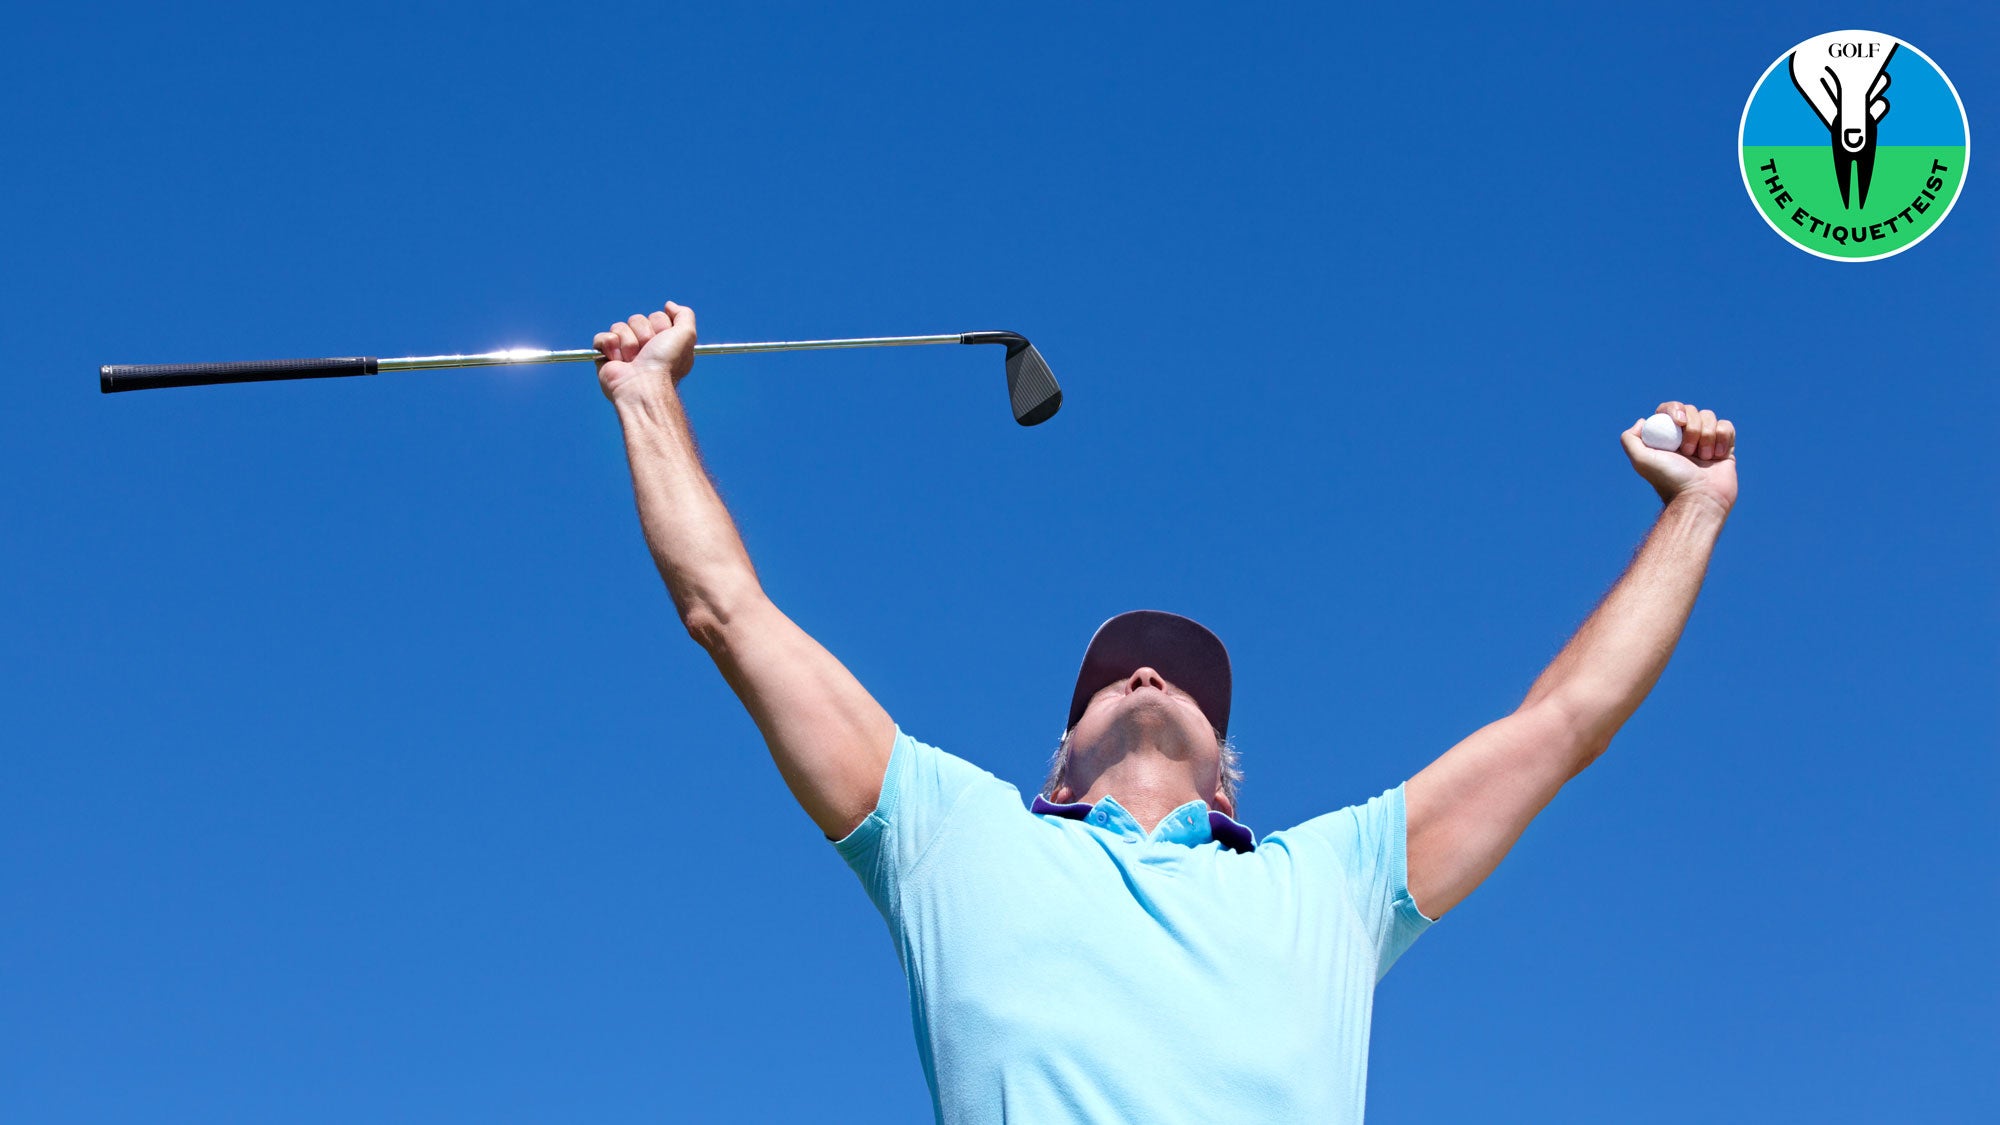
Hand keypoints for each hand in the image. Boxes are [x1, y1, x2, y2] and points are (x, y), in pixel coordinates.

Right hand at [594, 301, 696, 405]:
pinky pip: (602, 337)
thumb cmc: (666, 363)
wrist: (644, 385)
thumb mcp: (687, 335)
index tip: (663, 342)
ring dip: (628, 343)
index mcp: (662, 341)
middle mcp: (644, 346)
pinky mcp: (605, 356)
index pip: (656, 317)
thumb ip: (684, 315)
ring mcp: (623, 351)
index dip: (660, 327)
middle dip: (643, 335)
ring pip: (619, 327)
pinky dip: (609, 346)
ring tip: (632, 360)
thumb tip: (668, 305)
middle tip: (647, 352)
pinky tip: (617, 360)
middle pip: (637, 319)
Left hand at [1620, 400, 1736, 513]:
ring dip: (1707, 436)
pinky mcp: (1725, 447)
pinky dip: (1723, 438)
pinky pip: (1726, 426)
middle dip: (1693, 428)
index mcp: (1666, 437)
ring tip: (1703, 458)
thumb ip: (1630, 439)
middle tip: (1689, 452)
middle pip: (1692, 410)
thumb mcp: (1641, 460)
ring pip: (1710, 417)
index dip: (1675, 410)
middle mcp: (1685, 437)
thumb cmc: (1670, 480)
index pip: (1670, 409)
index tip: (1679, 423)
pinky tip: (1717, 456)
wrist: (1700, 498)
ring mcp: (1706, 441)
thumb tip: (1643, 421)